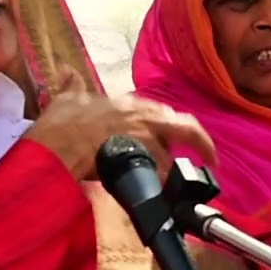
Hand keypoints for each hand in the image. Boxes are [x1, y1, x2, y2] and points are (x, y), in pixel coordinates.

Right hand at [25, 68, 216, 179]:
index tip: (175, 135)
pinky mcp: (142, 162)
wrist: (60, 144)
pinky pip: (161, 176)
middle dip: (202, 143)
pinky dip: (162, 186)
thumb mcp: (68, 98)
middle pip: (186, 127)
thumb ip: (72, 86)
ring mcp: (146, 140)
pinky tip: (163, 196)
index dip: (171, 126)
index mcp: (131, 104)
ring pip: (173, 157)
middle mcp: (145, 119)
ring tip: (174, 185)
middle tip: (210, 158)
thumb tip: (68, 73)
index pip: (162, 112)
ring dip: (173, 170)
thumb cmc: (63, 122)